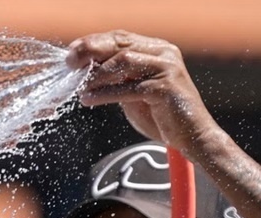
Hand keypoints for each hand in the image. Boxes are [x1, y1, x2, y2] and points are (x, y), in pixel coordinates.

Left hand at [66, 30, 220, 157]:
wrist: (191, 137)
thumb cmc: (161, 116)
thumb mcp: (134, 92)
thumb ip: (116, 79)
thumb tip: (86, 72)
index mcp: (157, 50)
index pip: (120, 38)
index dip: (93, 42)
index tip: (72, 52)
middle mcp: (164, 53)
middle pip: (120, 44)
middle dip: (91, 51)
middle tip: (69, 63)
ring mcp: (166, 69)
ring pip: (123, 62)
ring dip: (97, 75)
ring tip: (80, 87)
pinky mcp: (165, 88)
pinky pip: (129, 88)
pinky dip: (105, 93)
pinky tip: (89, 99)